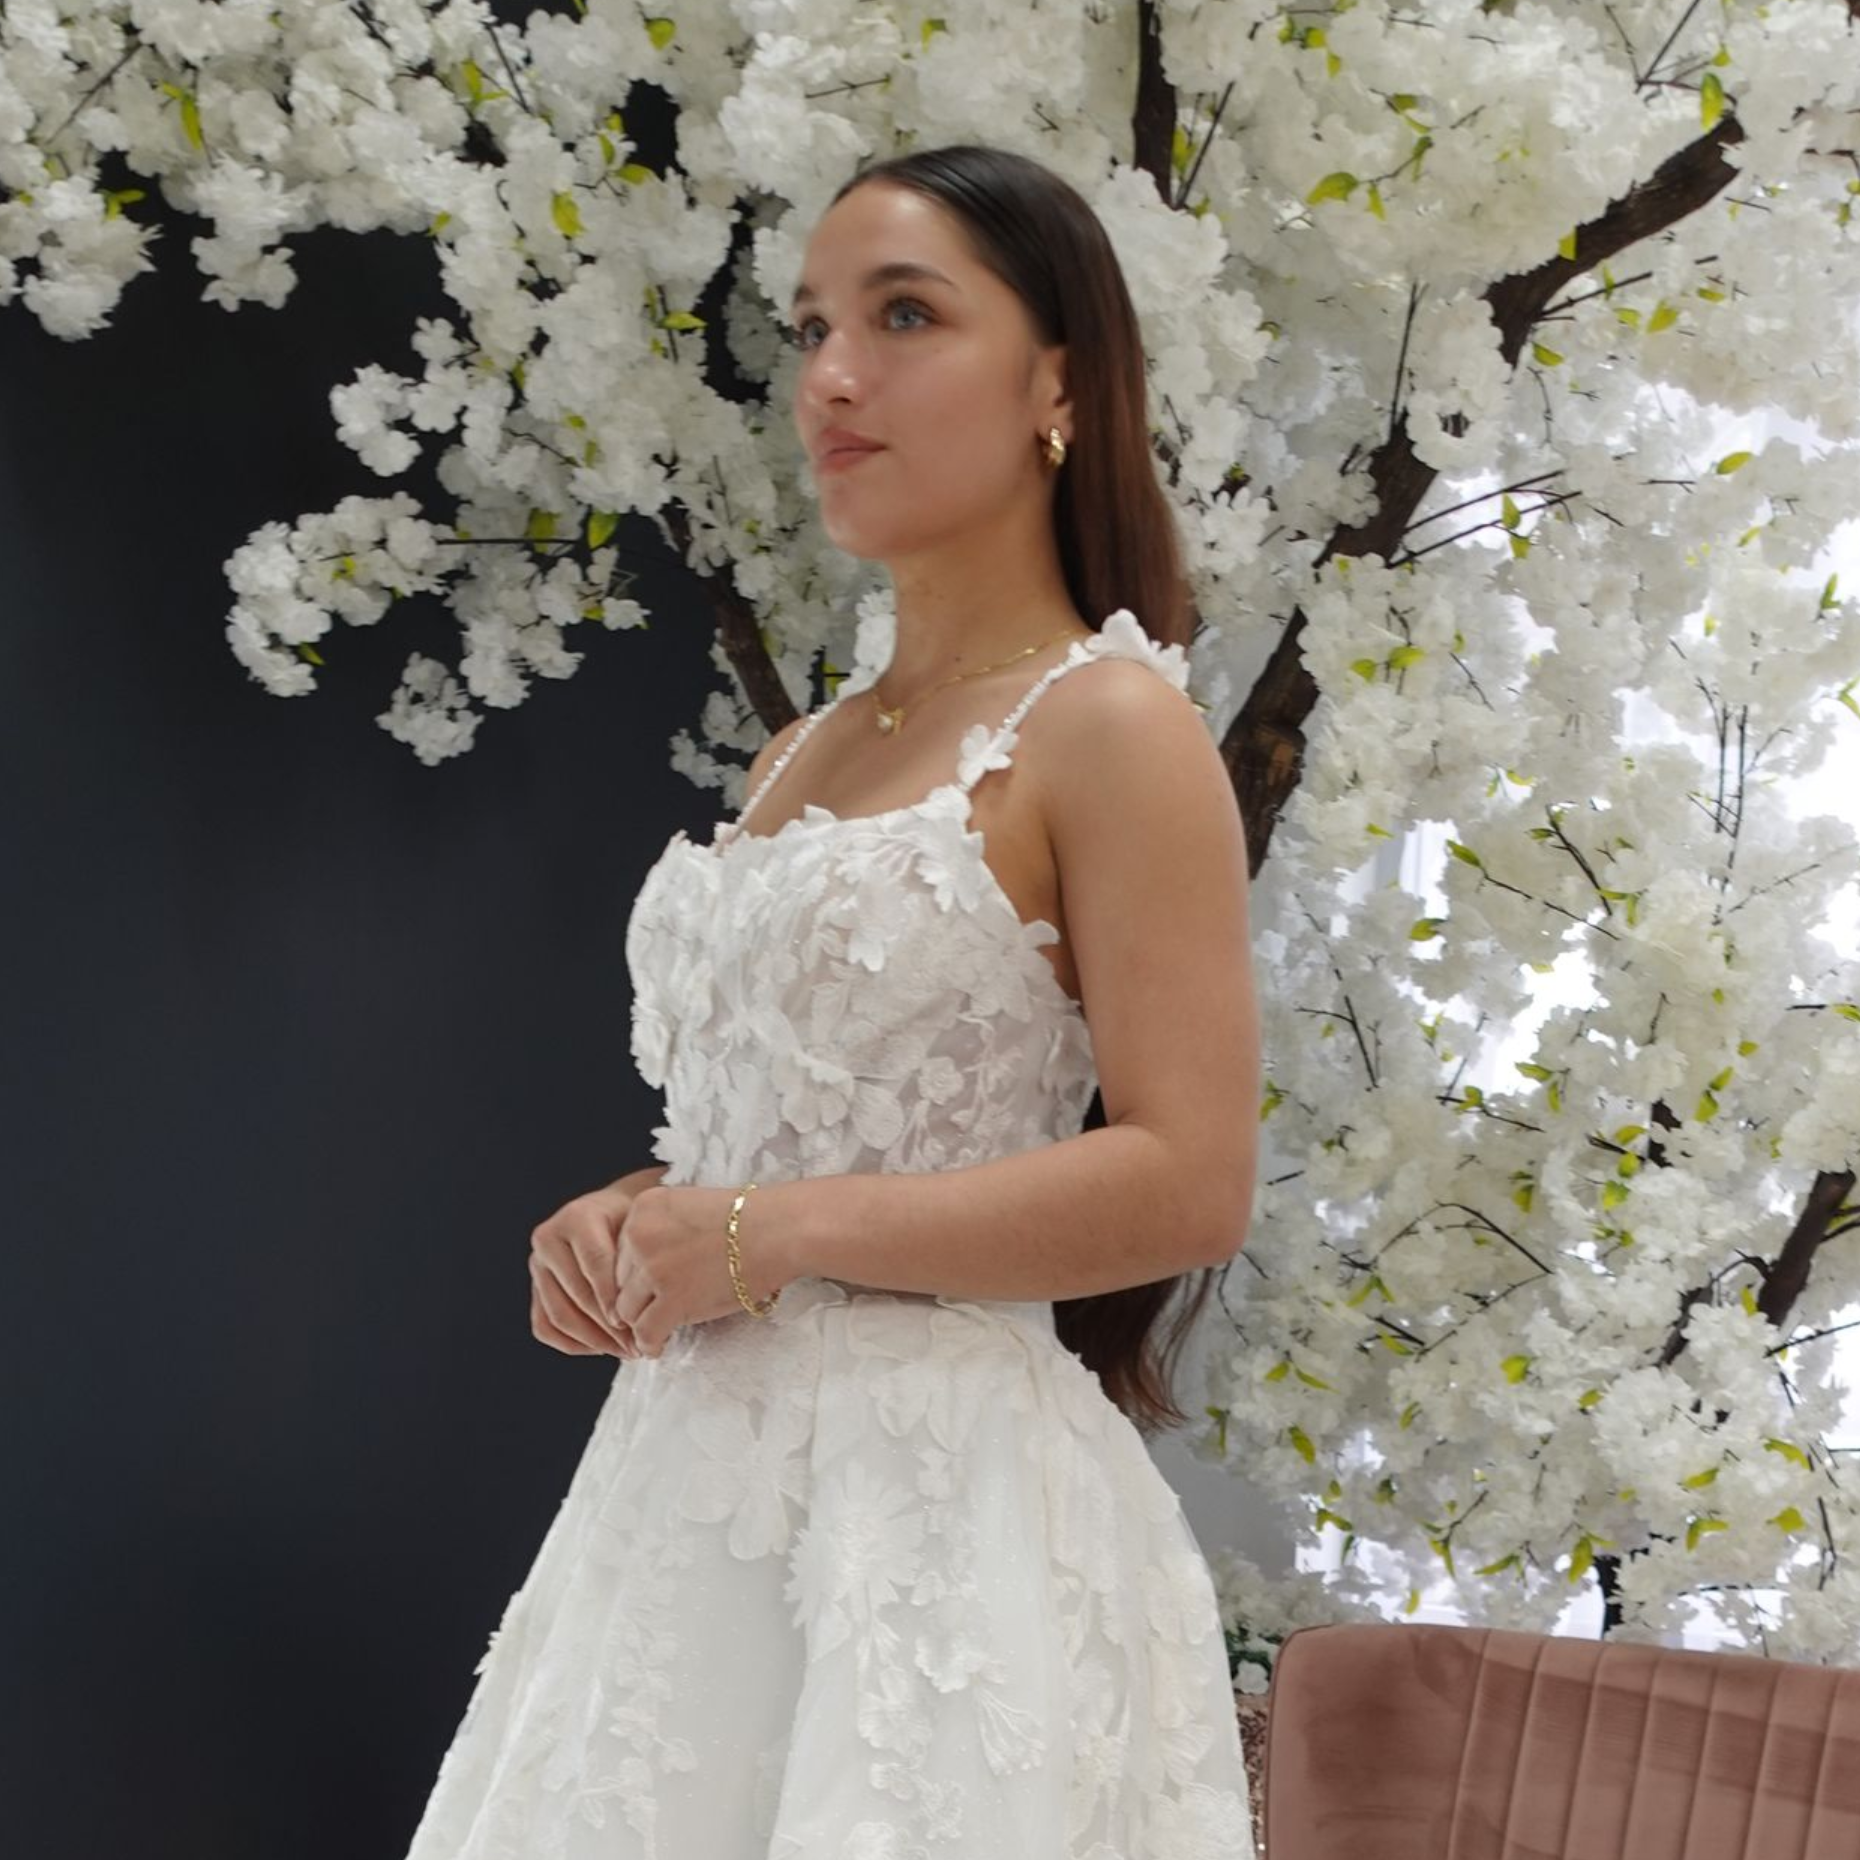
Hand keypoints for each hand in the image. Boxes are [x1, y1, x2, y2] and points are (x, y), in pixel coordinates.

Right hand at [529, 1168, 668, 1358]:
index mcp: (577, 1217)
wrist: (614, 1212)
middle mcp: (549, 1239)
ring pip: (558, 1315)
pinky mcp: (534, 1287)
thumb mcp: (641, 1227)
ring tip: (624, 1351)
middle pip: (576, 1293)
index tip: (635, 1323)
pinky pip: (544, 1326)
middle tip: (637, 1345)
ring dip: (593, 1340)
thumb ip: (639, 1258)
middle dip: (609, 1326)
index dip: (614, 1296)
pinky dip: (572, 1343)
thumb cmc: (634, 1221)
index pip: (595, 1262)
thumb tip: (644, 1312)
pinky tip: (602, 1348)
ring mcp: (538, 1264)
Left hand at [612, 1183, 787, 1358]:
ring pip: (626, 1310)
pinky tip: (659, 1347)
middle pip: (617, 1281)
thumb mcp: (692, 1207)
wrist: (779, 1230)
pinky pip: (645, 1332)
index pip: (620, 1250)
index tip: (646, 1290)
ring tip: (653, 1334)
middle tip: (648, 1316)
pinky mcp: (672, 1300)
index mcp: (644, 1207)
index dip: (633, 1275)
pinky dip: (650, 1344)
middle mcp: (640, 1235)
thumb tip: (649, 1270)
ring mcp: (653, 1268)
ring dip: (639, 1325)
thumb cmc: (750, 1218)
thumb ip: (664, 1230)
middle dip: (634, 1300)